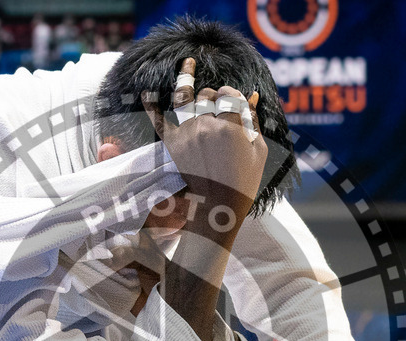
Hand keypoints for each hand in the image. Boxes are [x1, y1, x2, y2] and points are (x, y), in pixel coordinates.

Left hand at [141, 57, 267, 226]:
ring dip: (189, 83)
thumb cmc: (243, 184)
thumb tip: (252, 95)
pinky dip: (150, 105)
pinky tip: (147, 92)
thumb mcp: (259, 153)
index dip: (232, 95)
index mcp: (230, 127)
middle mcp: (205, 126)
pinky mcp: (172, 145)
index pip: (229, 95)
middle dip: (214, 95)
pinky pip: (158, 120)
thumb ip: (254, 121)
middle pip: (207, 94)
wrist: (216, 210)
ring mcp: (186, 134)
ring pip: (186, 98)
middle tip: (217, 107)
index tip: (234, 101)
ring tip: (188, 65)